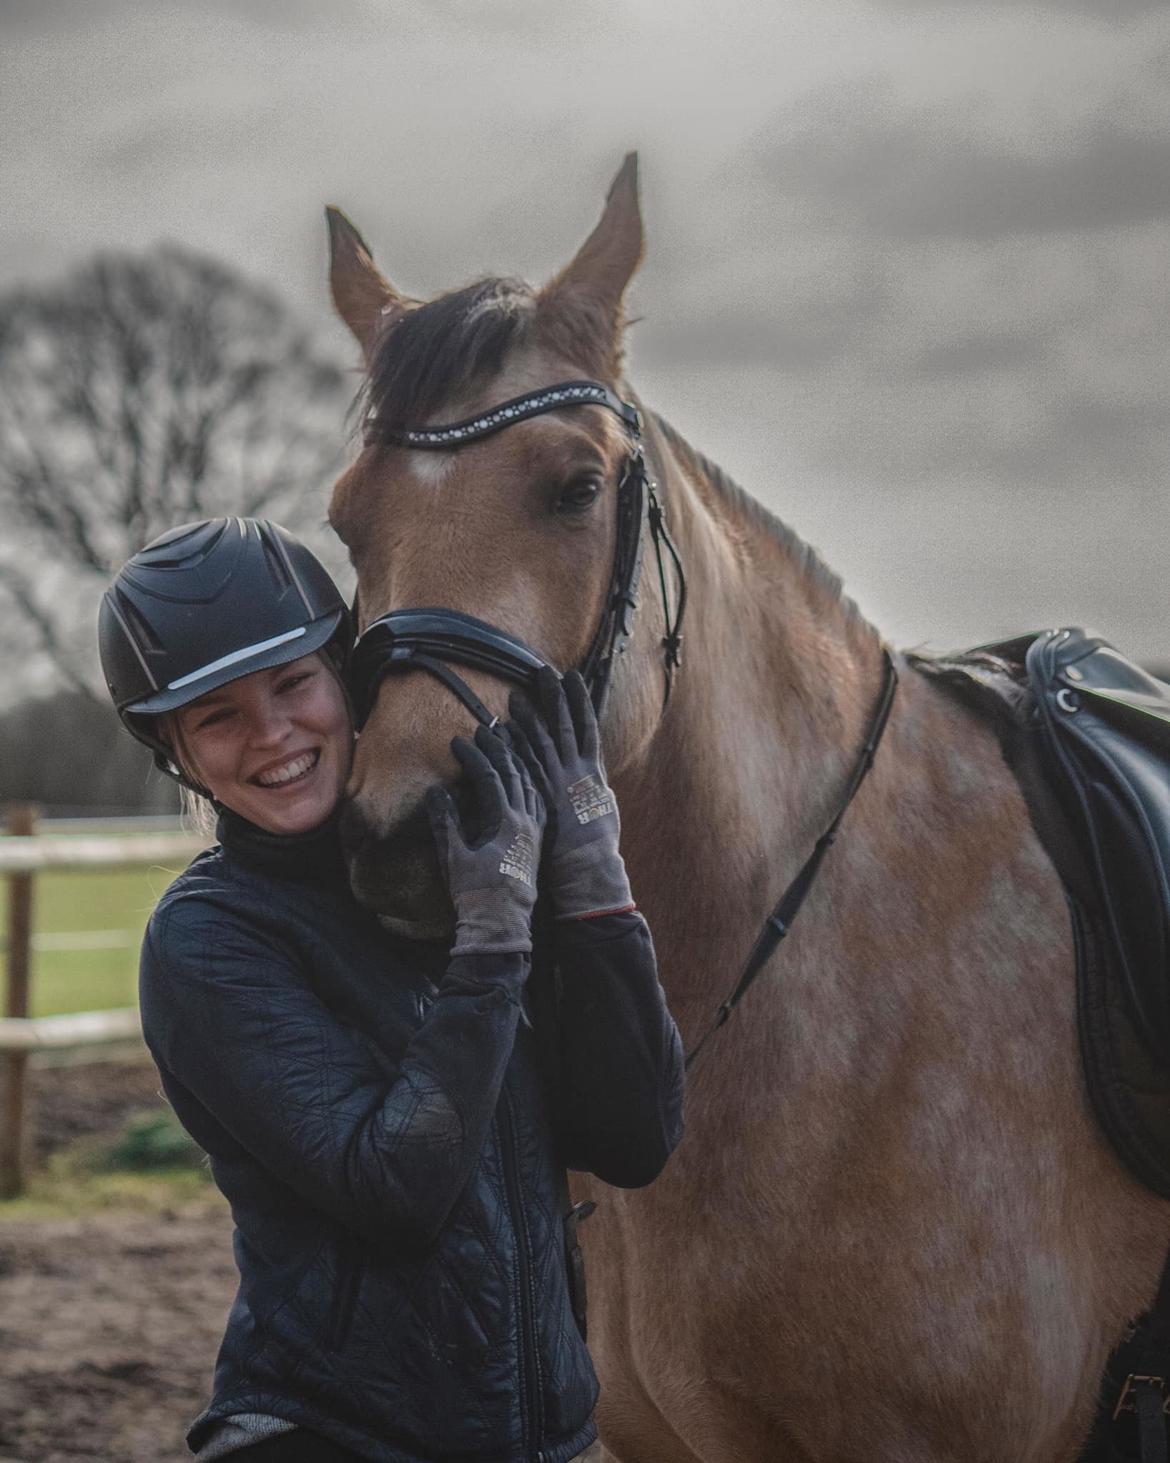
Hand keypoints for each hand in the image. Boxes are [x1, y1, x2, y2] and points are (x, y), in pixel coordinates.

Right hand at [427, 726, 545, 954]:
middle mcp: (527, 822)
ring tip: (507, 743)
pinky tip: (524, 776)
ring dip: (518, 761)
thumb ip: (446, 822)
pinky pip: (538, 800)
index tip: (458, 741)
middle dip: (499, 749)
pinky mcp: (538, 840)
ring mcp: (536, 831)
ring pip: (532, 784)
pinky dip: (529, 782)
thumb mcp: (454, 857)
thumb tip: (436, 791)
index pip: (491, 778)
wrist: (502, 926)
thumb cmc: (476, 894)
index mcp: (507, 823)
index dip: (474, 757)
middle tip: (484, 731)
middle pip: (516, 774)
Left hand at [507, 668, 633, 919]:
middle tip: (543, 671)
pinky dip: (518, 745)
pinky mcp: (543, 795)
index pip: (586, 726)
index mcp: (593, 772)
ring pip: (544, 740)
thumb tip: (589, 779)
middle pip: (565, 725)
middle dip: (554, 697)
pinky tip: (505, 730)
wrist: (588, 866)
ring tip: (517, 694)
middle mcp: (577, 772)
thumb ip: (592, 788)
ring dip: (531, 715)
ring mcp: (560, 783)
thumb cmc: (595, 845)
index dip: (578, 702)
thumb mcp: (602, 809)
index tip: (572, 679)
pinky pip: (528, 764)